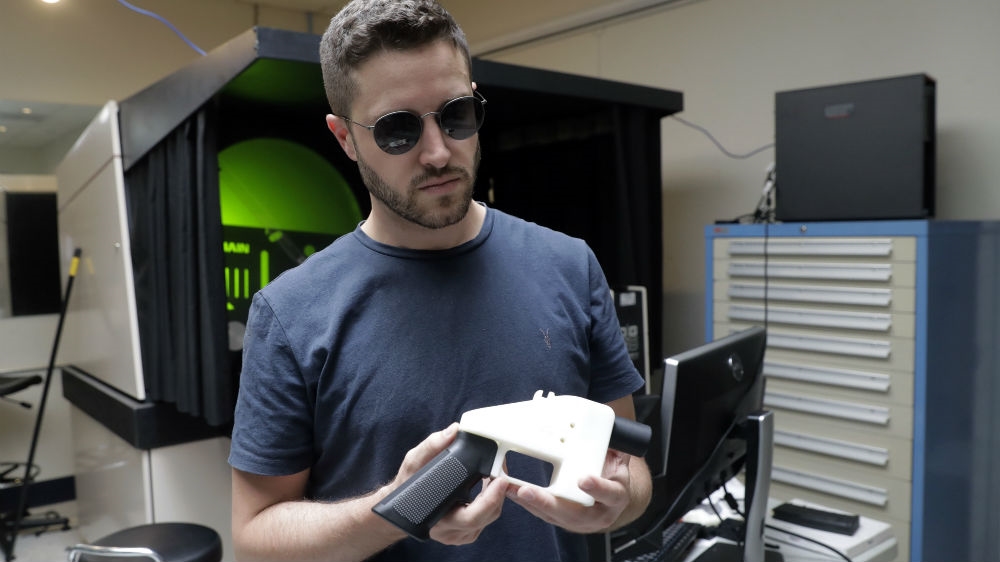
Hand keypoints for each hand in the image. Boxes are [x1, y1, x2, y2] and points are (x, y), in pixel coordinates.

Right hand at [386, 423, 508, 545]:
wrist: (400, 506)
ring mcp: (459, 535)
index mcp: (436, 519)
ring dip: (497, 495)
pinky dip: (492, 500)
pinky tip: (490, 484)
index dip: (490, 500)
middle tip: (501, 468)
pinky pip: (486, 518)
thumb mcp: (413, 463)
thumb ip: (432, 446)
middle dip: (499, 492)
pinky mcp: (466, 533)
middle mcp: (449, 531)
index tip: (499, 479)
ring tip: (496, 472)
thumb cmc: (407, 485)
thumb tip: (454, 430)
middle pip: (486, 516)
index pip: (471, 516)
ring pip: (489, 517)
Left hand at [505, 450, 632, 533]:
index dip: (597, 488)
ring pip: (553, 516)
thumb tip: (607, 425)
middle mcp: (598, 514)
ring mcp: (579, 521)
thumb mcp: (620, 459)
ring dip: (530, 503)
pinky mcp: (563, 521)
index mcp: (616, 497)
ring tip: (512, 489)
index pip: (609, 493)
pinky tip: (512, 492)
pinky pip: (543, 514)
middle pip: (572, 514)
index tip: (583, 479)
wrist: (612, 500)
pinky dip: (527, 504)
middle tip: (527, 491)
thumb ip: (615, 444)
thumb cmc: (613, 476)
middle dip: (547, 503)